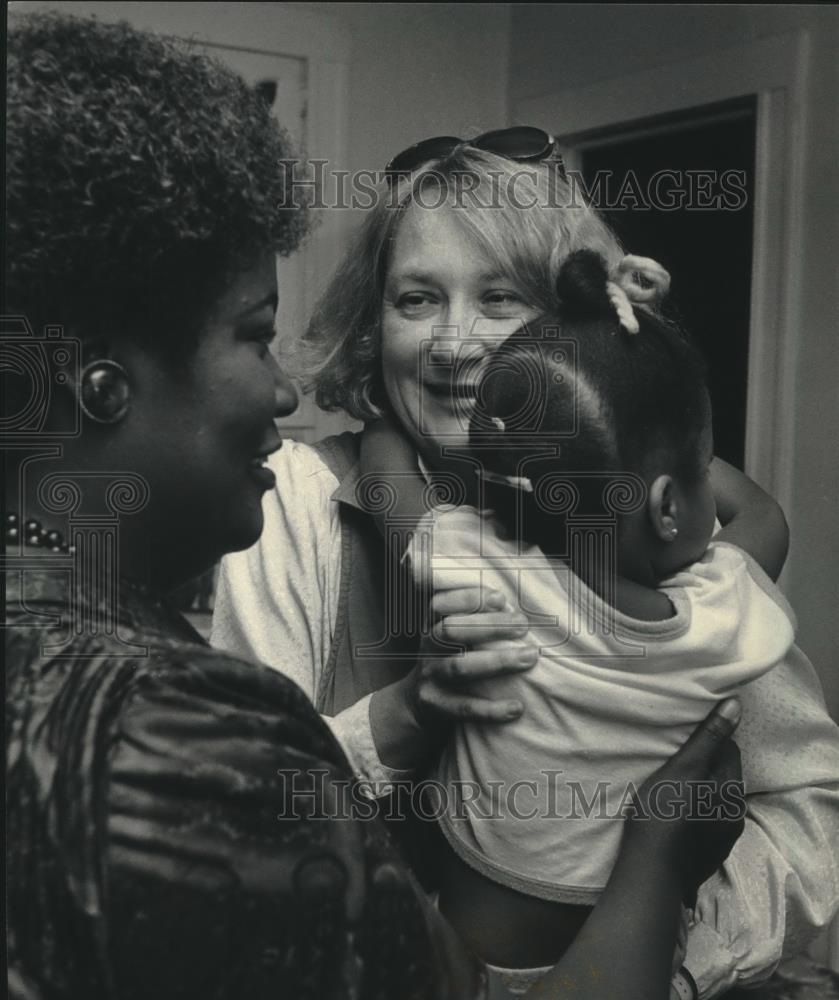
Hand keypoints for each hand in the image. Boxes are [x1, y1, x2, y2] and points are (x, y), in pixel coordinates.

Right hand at [407, 584, 536, 727]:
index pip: (440, 604)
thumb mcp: (453, 634)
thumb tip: (515, 608)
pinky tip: (517, 707)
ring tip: (530, 657)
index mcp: (432, 624)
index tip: (500, 598)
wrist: (418, 701)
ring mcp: (429, 676)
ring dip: (497, 661)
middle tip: (523, 625)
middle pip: (451, 631)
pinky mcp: (434, 705)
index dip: (468, 598)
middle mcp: (428, 648)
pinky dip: (491, 710)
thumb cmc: (451, 657)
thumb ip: (476, 619)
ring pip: (459, 667)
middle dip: (489, 626)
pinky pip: (463, 708)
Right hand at [626, 698, 744, 905]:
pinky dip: (695, 812)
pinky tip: (675, 815)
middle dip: (704, 764)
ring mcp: (724, 837)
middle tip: (674, 759)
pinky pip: (706, 821)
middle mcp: (736, 813)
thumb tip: (737, 704)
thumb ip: (708, 737)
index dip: (707, 739)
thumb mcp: (682, 768)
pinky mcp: (710, 853)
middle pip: (723, 774)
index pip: (729, 748)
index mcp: (731, 789)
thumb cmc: (663, 813)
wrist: (652, 873)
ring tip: (672, 786)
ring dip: (700, 789)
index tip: (682, 738)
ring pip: (715, 799)